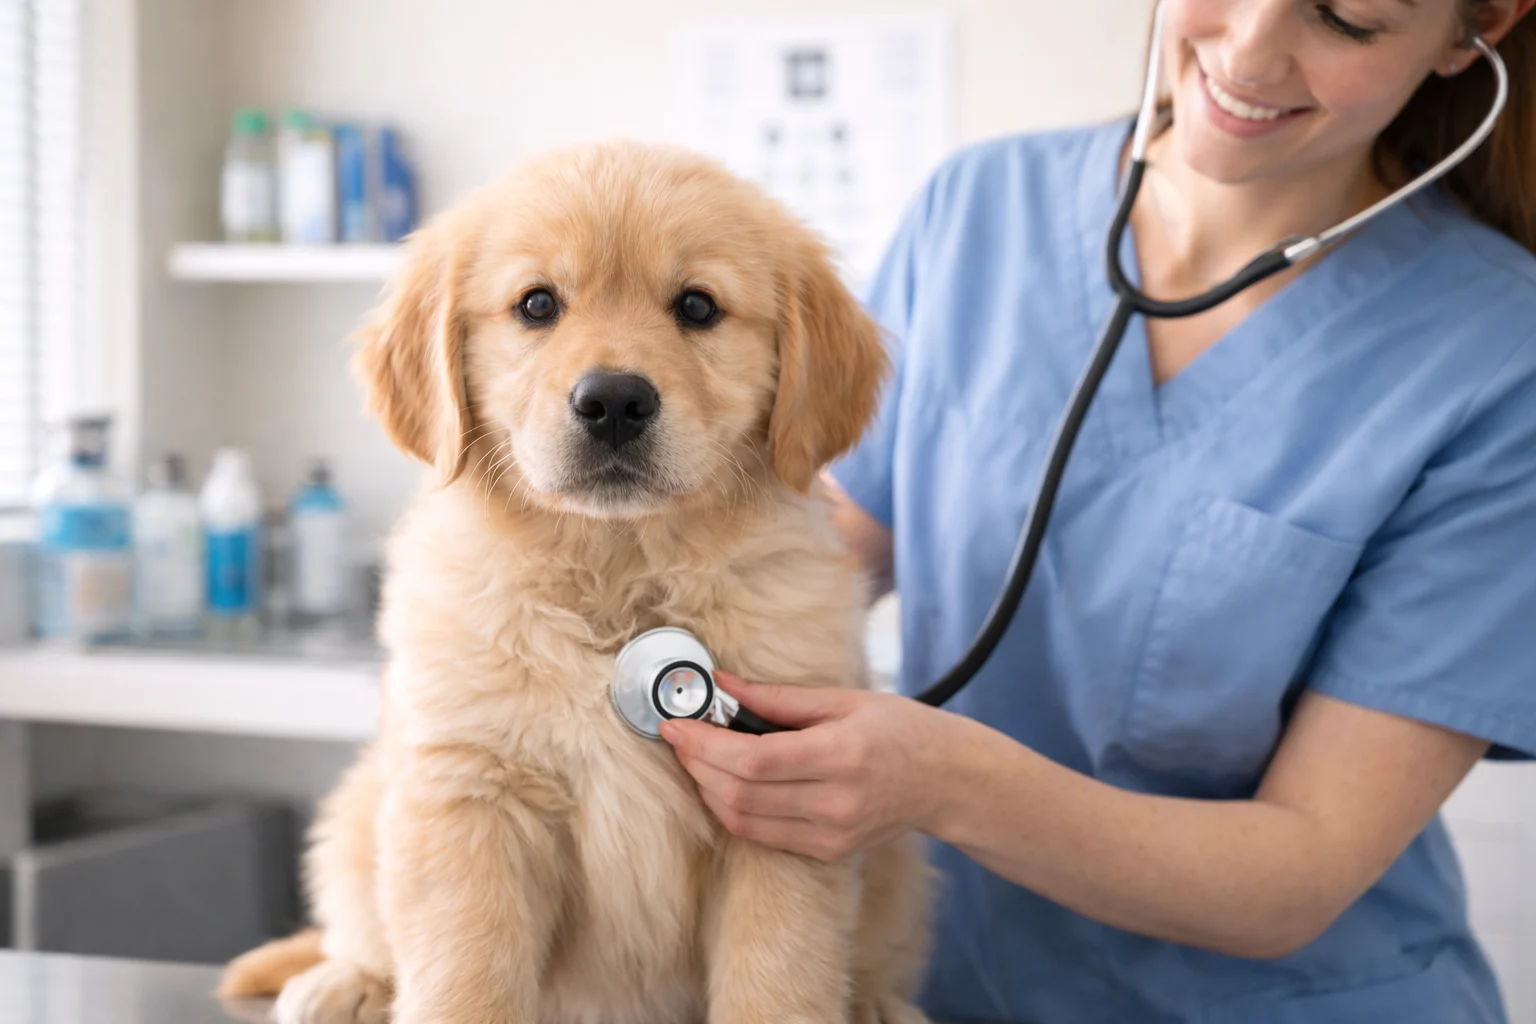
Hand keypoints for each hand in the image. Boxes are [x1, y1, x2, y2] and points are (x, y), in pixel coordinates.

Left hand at [658, 672, 968, 859]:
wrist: (949, 782)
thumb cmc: (903, 730)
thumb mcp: (846, 699)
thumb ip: (778, 697)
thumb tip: (721, 683)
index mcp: (841, 755)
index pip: (752, 760)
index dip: (704, 745)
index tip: (675, 723)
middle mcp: (834, 802)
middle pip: (739, 794)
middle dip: (697, 765)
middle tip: (679, 735)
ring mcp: (830, 834)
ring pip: (743, 821)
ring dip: (709, 788)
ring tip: (697, 756)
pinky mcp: (827, 851)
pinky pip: (762, 835)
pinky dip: (733, 808)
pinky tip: (727, 781)